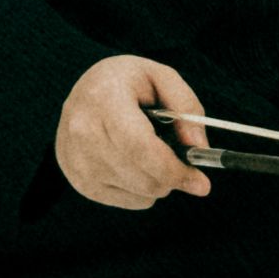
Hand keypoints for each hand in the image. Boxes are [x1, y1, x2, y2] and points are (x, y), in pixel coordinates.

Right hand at [53, 52, 211, 209]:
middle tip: (185, 163)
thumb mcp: (161, 77)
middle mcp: (82, 133)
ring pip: (139, 192)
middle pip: (142, 176)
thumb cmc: (126, 82)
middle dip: (173, 176)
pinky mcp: (79, 181)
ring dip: (159, 181)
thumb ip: (187, 106)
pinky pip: (129, 200)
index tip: (201, 182)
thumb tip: (199, 147)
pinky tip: (137, 163)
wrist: (84, 92)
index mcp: (103, 100)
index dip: (173, 169)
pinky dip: (144, 189)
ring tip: (154, 152)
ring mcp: (77, 161)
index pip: (139, 148)